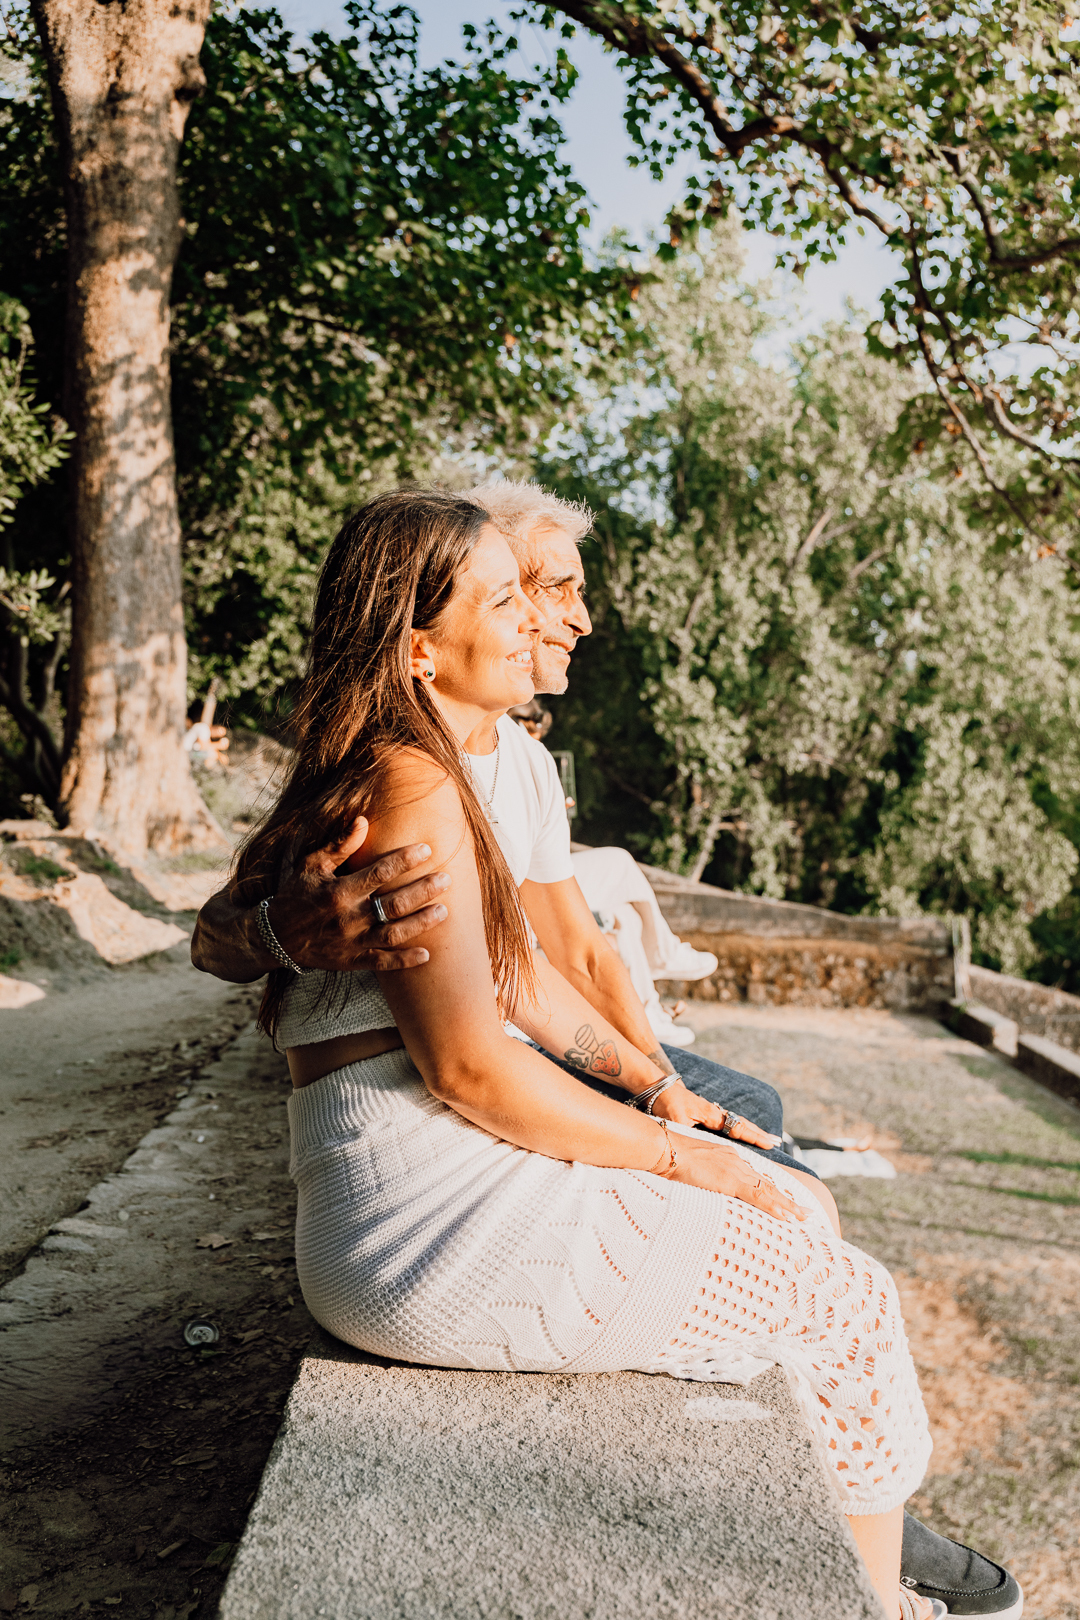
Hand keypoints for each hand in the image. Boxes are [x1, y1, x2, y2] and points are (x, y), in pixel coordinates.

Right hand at [269, 815, 449, 972]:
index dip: (405, 860)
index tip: (427, 850)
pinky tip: (426, 955)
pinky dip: (404, 961)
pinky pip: (382, 963)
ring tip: (444, 911)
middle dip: (423, 890)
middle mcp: (348, 918)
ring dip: (421, 923)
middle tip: (447, 879)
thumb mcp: (310, 865)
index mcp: (338, 891)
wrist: (274, 937)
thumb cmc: (295, 894)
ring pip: (394, 933)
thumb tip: (363, 819)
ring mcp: (351, 942)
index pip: (379, 873)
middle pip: (394, 903)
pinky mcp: (351, 961)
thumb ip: (339, 845)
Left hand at [650, 1079, 781, 1152]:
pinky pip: (727, 1124)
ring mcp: (710, 1113)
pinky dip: (739, 1130)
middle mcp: (714, 1113)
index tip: (770, 1143)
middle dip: (759, 1134)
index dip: (754, 1137)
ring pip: (736, 1123)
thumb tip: (701, 1145)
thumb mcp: (677, 1120)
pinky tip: (742, 1135)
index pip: (737, 1127)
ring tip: (766, 1139)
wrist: (657, 1087)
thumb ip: (691, 1132)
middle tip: (777, 1141)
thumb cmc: (666, 1103)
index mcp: (711, 1114)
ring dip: (751, 1131)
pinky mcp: (704, 1115)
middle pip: (742, 1124)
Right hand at [666, 1135, 808, 1223]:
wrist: (665, 1149)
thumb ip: (704, 1178)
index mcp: (728, 1158)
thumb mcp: (692, 1169)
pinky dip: (774, 1207)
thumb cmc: (670, 1159)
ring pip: (768, 1191)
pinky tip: (786, 1216)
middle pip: (767, 1183)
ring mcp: (735, 1170)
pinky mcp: (731, 1180)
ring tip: (804, 1217)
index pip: (755, 1177)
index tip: (784, 1201)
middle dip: (787, 1199)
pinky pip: (758, 1197)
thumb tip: (706, 1189)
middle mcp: (737, 1162)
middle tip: (805, 1212)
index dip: (771, 1190)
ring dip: (787, 1206)